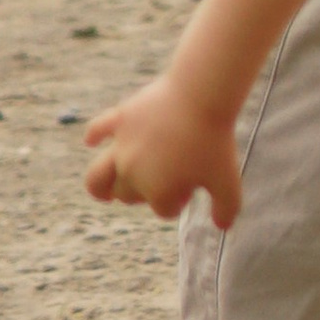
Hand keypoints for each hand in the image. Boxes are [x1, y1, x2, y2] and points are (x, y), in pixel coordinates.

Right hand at [84, 78, 244, 226]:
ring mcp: (123, 146)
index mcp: (158, 192)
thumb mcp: (227, 178)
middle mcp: (134, 173)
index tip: (194, 185)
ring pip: (98, 177)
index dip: (179, 201)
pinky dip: (94, 135)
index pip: (164, 210)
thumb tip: (222, 226)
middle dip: (144, 193)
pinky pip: (99, 128)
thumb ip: (226, 207)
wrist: (201, 93)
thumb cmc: (214, 138)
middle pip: (129, 195)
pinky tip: (92, 140)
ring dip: (99, 187)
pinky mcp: (121, 118)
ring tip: (103, 192)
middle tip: (164, 178)